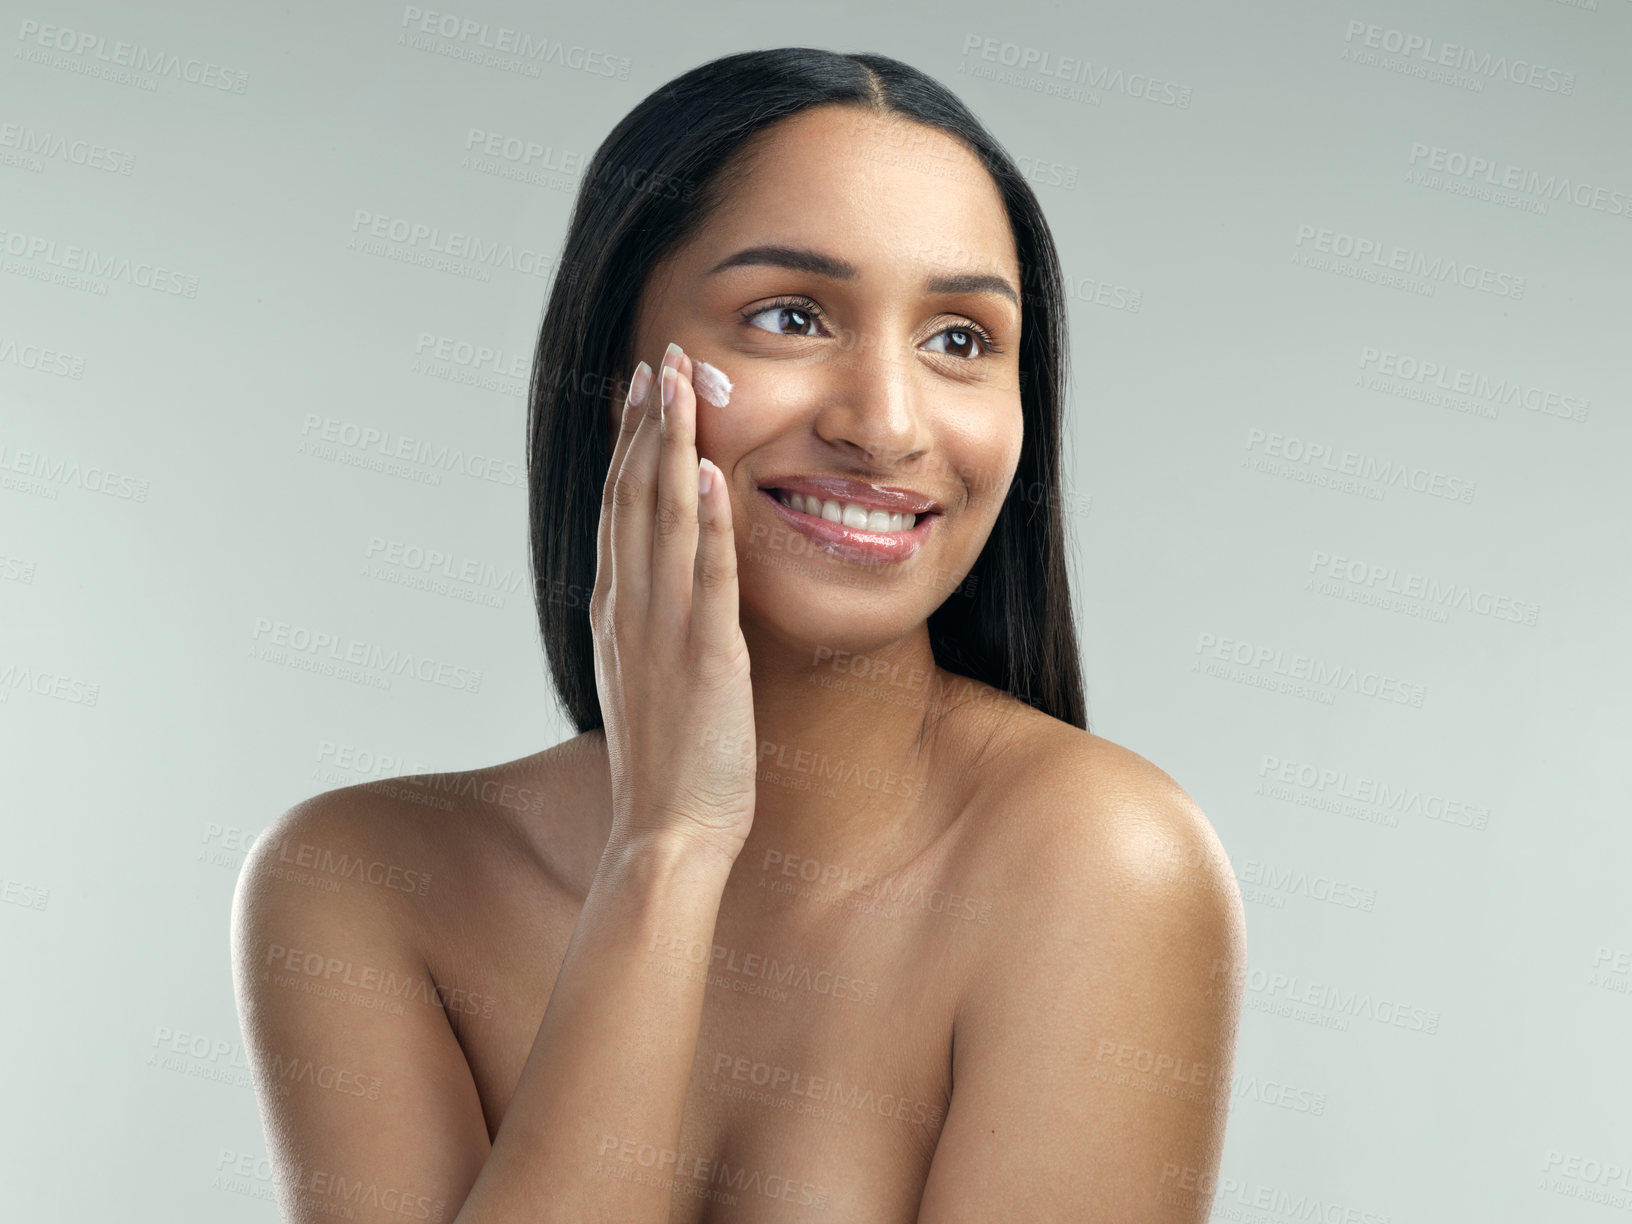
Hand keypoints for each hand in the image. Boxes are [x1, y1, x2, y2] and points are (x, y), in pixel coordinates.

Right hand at [591, 342, 756, 863]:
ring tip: (679, 383)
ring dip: (671, 447)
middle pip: (632, 497)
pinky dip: (708, 523)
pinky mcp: (705, 658)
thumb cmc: (667, 765)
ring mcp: (662, 632)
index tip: (639, 390)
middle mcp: (629, 610)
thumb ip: (649, 625)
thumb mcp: (645, 679)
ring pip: (662, 520)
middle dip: (647, 423)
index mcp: (615, 613)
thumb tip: (660, 587)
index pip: (618, 510)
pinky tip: (711, 474)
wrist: (665, 835)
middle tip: (659, 358)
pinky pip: (707, 578)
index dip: (628, 445)